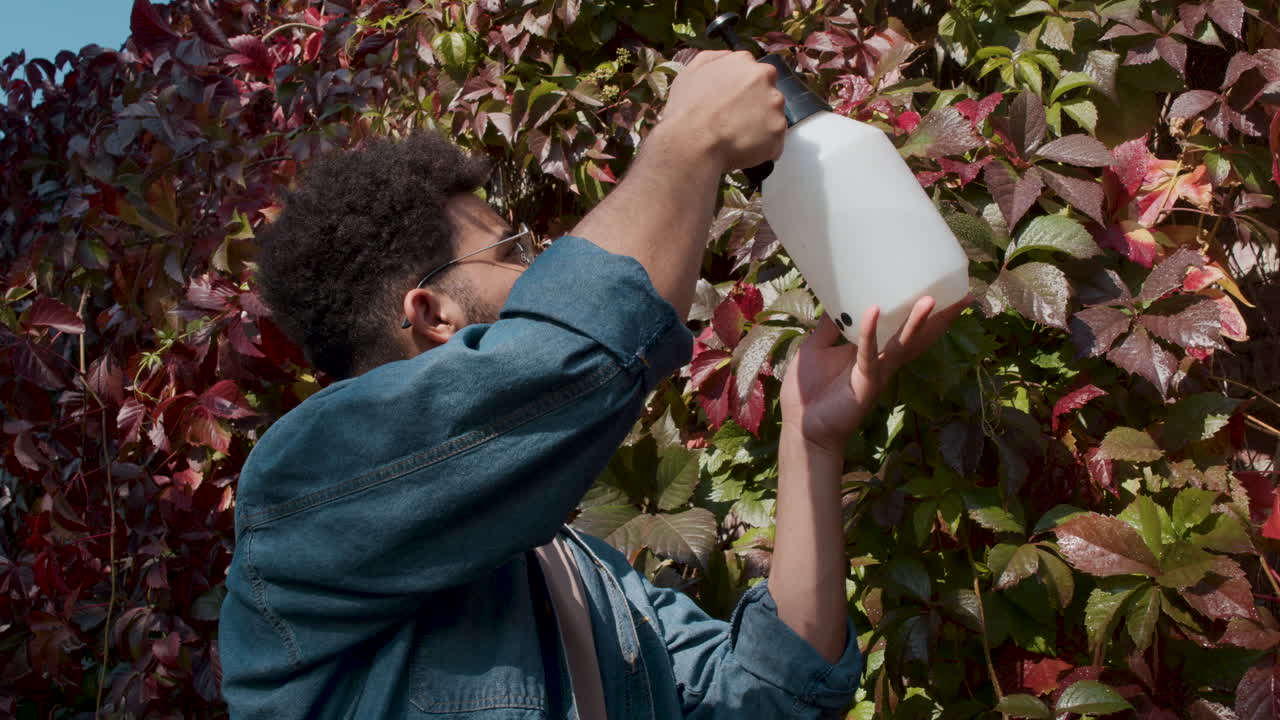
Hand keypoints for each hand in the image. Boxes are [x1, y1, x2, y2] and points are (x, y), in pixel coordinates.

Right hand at [657, 50, 786, 174]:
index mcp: (744, 62)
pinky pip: (775, 141)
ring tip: (737, 137)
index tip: (736, 102)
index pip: (755, 73)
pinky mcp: (778, 130)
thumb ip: (715, 59)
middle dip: (756, 107)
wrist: (692, 142)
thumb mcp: (691, 71)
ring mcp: (774, 104)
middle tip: (735, 121)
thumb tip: (728, 57)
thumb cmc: (687, 110)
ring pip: (773, 117)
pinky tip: (743, 148)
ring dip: (761, 127)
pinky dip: (763, 148)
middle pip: (768, 93)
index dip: (745, 91)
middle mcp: (764, 78)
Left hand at [780, 296, 968, 454]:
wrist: (802, 426)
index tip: (943, 290)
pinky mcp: (863, 383)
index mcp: (873, 352)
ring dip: (916, 323)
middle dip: (941, 319)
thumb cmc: (809, 390)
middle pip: (917, 337)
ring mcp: (876, 373)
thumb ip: (830, 326)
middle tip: (964, 295)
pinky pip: (868, 354)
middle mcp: (882, 362)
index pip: (903, 329)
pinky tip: (874, 310)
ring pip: (902, 344)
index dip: (923, 313)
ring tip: (931, 300)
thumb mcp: (816, 348)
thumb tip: (837, 298)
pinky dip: (869, 331)